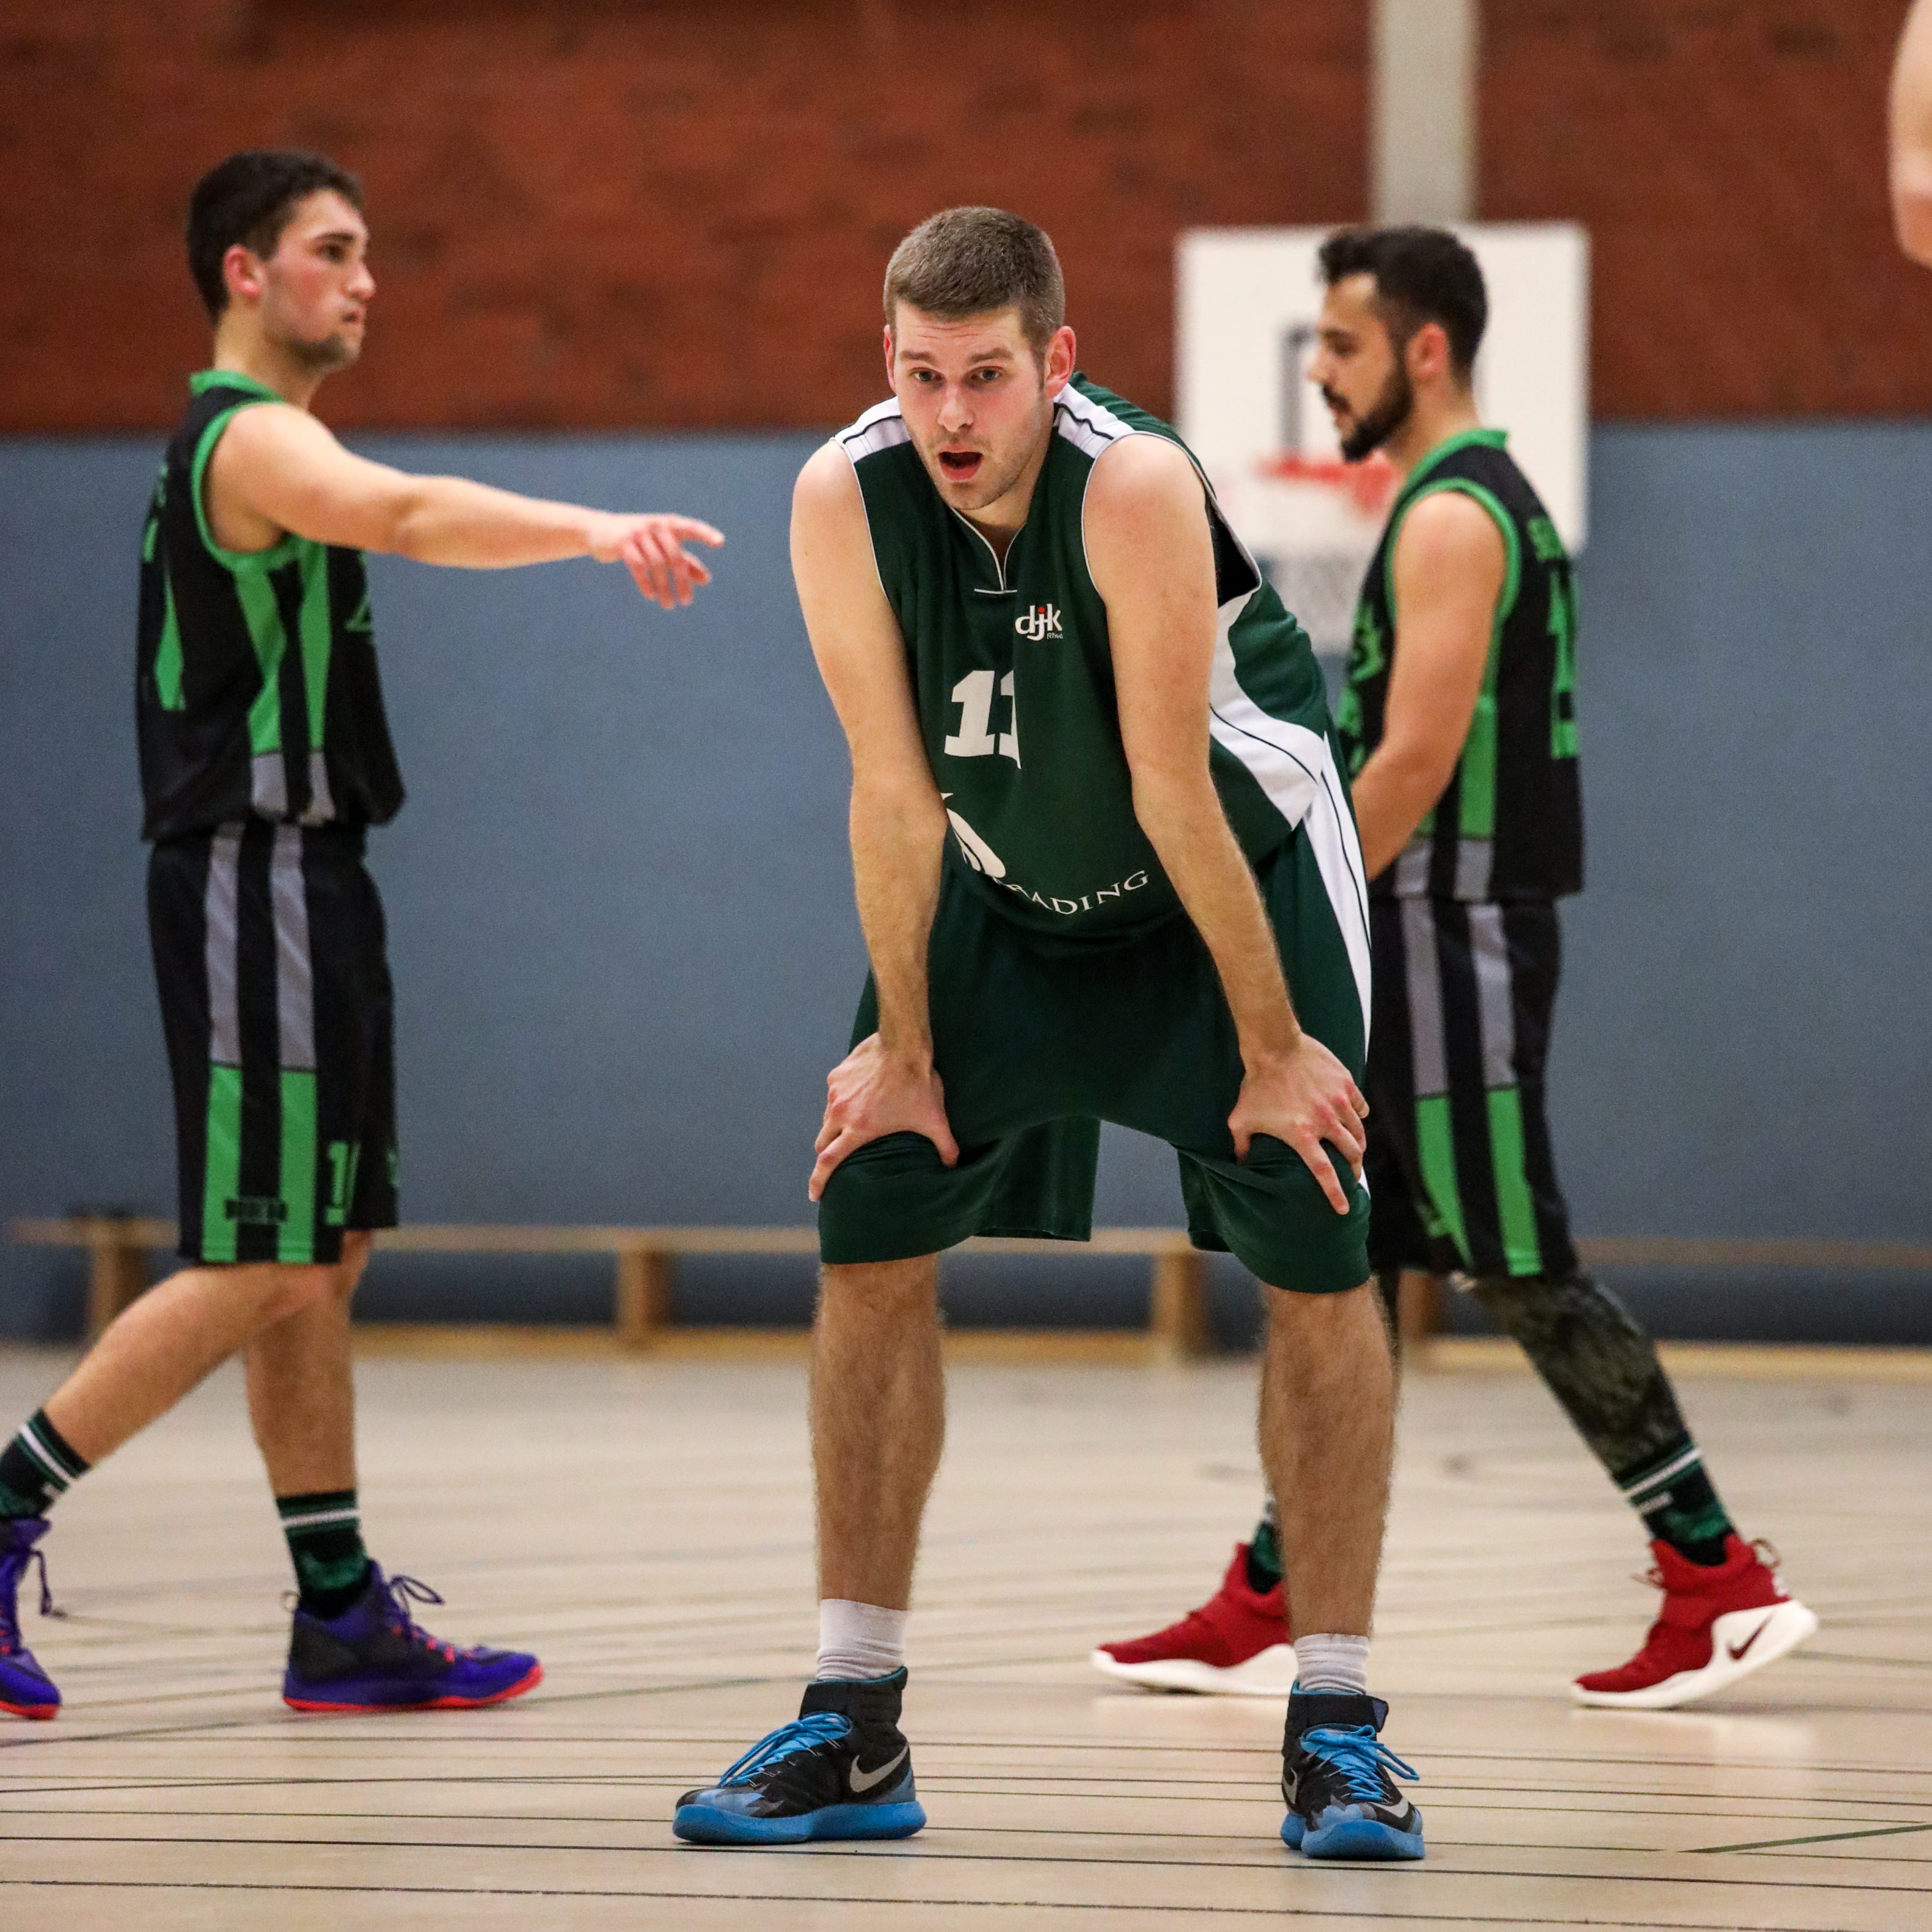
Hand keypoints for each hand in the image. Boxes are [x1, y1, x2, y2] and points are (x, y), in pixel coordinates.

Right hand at [587, 513, 724, 607]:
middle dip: (682, 582)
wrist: (600, 531)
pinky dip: (646, 583)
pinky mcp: (623, 543)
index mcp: (669, 524)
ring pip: (657, 565)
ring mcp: (638, 533)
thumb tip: (706, 580)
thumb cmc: (639, 541)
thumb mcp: (662, 549)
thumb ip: (685, 562)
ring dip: (664, 588)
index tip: (720, 543)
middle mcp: (656, 526)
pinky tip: (651, 596)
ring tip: (669, 605)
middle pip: (675, 557)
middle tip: (687, 602)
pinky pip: (638, 566)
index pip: (691, 528)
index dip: (706, 534)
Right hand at [809, 1033, 959, 1201]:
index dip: (818, 1181)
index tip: (814, 1195)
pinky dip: (842, 1100)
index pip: (828, 1162)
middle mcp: (840, 1112)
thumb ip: (945, 1146)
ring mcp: (835, 1092)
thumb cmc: (919, 1084)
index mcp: (859, 1129)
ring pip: (828, 1117)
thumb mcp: (934, 1120)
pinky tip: (859, 1097)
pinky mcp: (836, 1075)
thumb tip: (954, 1166)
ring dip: (836, 1125)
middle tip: (837, 1157)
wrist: (903, 1044)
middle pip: (823, 1142)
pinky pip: (834, 1094)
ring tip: (853, 1124)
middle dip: (827, 1153)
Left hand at [1228, 1033, 1368, 1214]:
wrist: (1274, 1045)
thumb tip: (1239, 1166)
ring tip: (1356, 1150)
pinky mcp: (1346, 1084)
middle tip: (1353, 1175)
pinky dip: (1358, 1115)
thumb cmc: (1256, 1085)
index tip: (1343, 1209)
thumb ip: (1242, 1146)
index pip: (1324, 1172)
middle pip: (1351, 1154)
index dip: (1336, 1193)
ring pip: (1359, 1131)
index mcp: (1302, 1134)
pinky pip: (1361, 1106)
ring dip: (1358, 1144)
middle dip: (1354, 1169)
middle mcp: (1325, 1121)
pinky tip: (1354, 1117)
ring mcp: (1339, 1102)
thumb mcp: (1241, 1119)